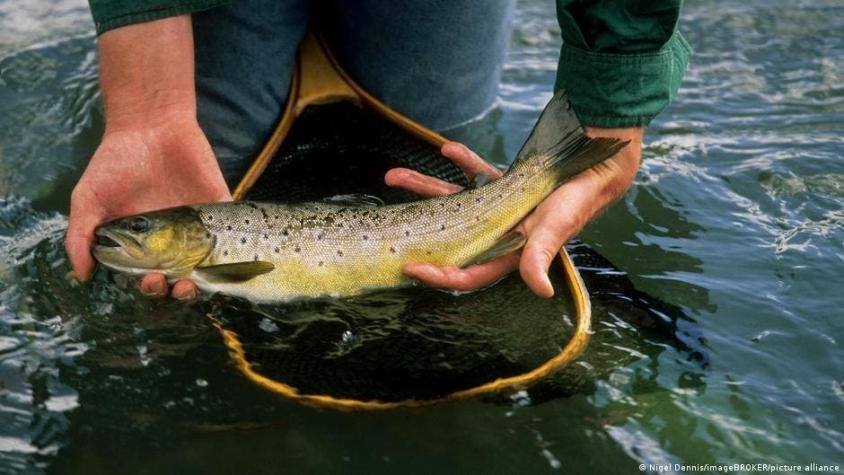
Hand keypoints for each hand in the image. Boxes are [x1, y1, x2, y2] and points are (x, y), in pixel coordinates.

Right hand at [65, 116, 230, 298]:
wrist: (150, 124)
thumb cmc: (115, 162)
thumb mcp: (89, 199)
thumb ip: (81, 236)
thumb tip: (81, 274)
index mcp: (143, 245)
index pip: (151, 277)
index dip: (151, 287)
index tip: (148, 281)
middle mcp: (173, 241)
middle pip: (181, 278)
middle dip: (176, 290)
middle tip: (170, 282)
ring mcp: (198, 225)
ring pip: (209, 265)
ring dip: (205, 281)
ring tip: (193, 282)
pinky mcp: (220, 208)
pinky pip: (233, 234)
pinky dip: (237, 250)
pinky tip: (228, 259)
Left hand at [385, 128, 642, 297]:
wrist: (596, 168)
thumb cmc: (577, 200)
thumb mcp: (556, 227)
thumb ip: (540, 256)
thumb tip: (541, 291)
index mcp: (509, 251)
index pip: (468, 272)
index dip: (440, 275)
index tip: (411, 268)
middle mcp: (498, 233)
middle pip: (449, 237)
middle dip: (416, 230)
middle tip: (386, 222)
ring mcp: (498, 208)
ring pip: (452, 201)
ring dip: (424, 188)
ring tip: (392, 176)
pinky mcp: (504, 185)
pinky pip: (475, 174)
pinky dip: (462, 161)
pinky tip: (446, 149)